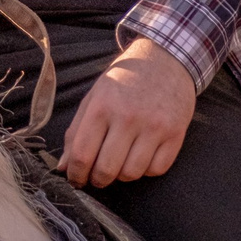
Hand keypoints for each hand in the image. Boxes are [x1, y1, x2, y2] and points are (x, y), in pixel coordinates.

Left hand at [59, 37, 196, 188]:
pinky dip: (146, 170)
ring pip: (132, 173)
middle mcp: (128, 117)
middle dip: (98, 180)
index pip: (82, 155)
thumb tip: (64, 167)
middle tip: (98, 176)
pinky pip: (156, 169)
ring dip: (123, 175)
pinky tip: (142, 156)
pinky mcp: (176, 133)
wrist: (165, 60)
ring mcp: (154, 126)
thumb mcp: (94, 98)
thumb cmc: (125, 81)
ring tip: (121, 162)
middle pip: (107, 170)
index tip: (76, 180)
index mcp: (101, 107)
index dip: (76, 175)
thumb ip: (76, 132)